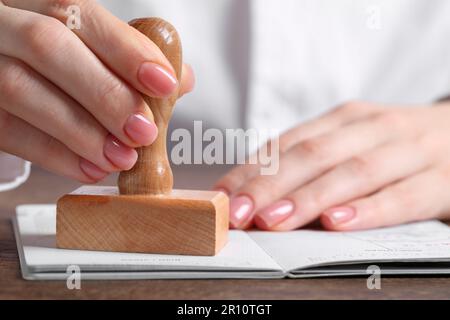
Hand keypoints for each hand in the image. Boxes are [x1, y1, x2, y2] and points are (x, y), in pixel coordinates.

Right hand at [0, 0, 193, 182]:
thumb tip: (181, 79)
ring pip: (20, 89)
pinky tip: (91, 167)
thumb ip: (131, 60)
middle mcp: (4, 24)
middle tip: (143, 132)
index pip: (80, 14)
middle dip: (105, 94)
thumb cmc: (53, 65)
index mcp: (37, 3)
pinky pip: (8, 130)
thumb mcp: (87, 49)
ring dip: (81, 131)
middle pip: (48, 46)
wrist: (0, 69)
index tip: (164, 84)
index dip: (126, 50)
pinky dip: (54, 154)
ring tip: (121, 158)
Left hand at [215, 101, 449, 230]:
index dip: (251, 170)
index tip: (223, 196)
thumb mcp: (351, 141)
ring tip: (274, 219)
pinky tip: (337, 222)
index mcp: (344, 119)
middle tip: (238, 212)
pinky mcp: (441, 181)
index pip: (287, 144)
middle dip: (269, 185)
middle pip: (313, 155)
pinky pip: (402, 196)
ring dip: (308, 197)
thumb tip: (253, 190)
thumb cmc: (394, 146)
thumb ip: (310, 160)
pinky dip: (368, 210)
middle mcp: (373, 128)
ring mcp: (408, 152)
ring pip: (352, 172)